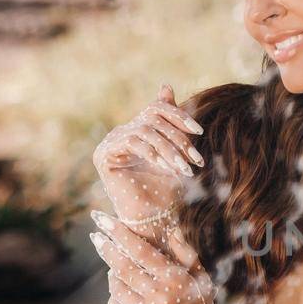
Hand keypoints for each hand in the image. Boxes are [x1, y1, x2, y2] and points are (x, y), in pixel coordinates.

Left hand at [89, 208, 216, 303]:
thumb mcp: (201, 280)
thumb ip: (186, 254)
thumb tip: (170, 229)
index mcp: (176, 281)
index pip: (142, 252)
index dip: (120, 234)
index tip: (103, 219)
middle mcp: (160, 298)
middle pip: (123, 267)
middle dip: (107, 249)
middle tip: (95, 236)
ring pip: (116, 288)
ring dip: (113, 276)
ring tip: (118, 271)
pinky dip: (116, 298)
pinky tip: (123, 295)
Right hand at [91, 84, 204, 233]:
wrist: (152, 218)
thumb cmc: (166, 187)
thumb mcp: (176, 152)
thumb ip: (173, 123)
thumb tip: (165, 84)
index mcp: (140, 128)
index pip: (158, 109)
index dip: (179, 116)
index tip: (199, 132)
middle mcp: (123, 131)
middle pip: (154, 120)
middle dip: (179, 140)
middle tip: (196, 160)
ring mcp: (111, 142)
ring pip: (146, 132)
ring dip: (170, 151)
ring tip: (185, 170)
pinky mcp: (103, 154)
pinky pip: (132, 143)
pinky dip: (152, 154)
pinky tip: (166, 168)